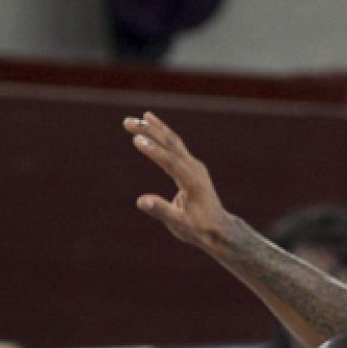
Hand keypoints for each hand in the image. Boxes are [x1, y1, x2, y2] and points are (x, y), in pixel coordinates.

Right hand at [126, 112, 235, 250]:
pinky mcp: (191, 166)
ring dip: (155, 129)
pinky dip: (163, 135)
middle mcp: (194, 169)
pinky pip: (175, 147)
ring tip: (139, 118)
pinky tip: (152, 127)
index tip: (136, 140)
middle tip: (127, 122)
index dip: (153, 151)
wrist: (219, 229)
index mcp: (193, 182)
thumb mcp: (180, 225)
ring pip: (174, 142)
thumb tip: (141, 201)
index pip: (170, 162)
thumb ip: (162, 211)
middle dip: (150, 131)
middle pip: (171, 145)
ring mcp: (194, 166)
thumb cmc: (199, 229)